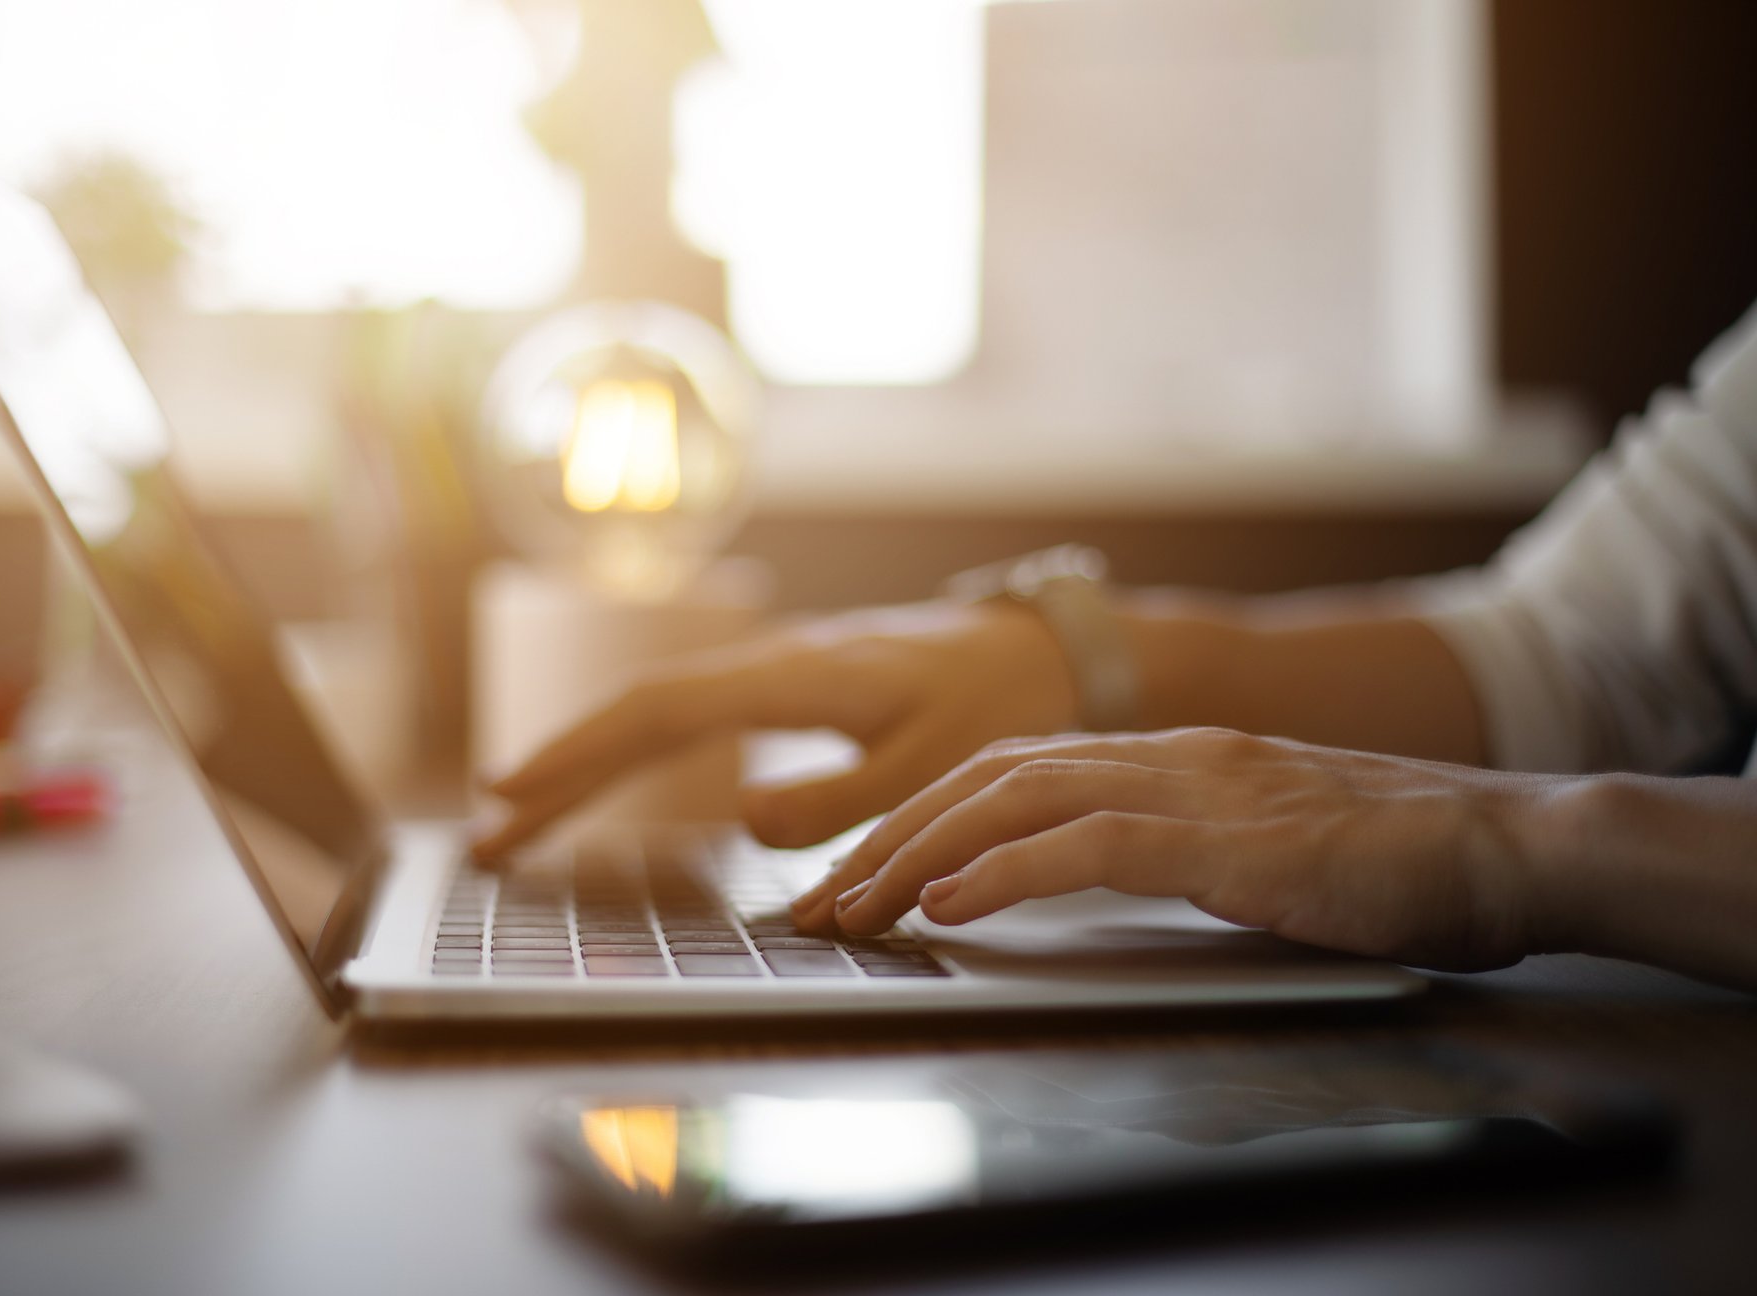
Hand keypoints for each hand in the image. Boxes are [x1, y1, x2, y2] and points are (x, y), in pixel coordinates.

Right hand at [472, 600, 1077, 858]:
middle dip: (559, 770)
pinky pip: (690, 716)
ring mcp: (773, 668)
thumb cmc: (997, 703)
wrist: (1041, 648)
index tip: (514, 795)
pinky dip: (635, 750)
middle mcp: (770, 661)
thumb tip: (741, 820)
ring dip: (588, 763)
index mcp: (794, 675)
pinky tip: (608, 780)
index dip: (581, 754)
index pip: (660, 713)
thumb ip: (840, 801)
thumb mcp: (933, 764)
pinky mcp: (786, 685)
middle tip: (489, 834)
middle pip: (637, 710)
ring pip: (657, 711)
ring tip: (521, 818)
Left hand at [791, 728, 1547, 972]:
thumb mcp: (1252, 847)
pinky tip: (950, 901)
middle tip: (818, 902)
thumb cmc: (1390, 859)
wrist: (1508, 843)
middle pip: (988, 775)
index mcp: (1167, 754)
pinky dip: (1007, 869)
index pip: (1010, 771)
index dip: (920, 817)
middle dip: (889, 836)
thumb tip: (1087, 877)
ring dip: (920, 853)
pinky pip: (1092, 844)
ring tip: (855, 908)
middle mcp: (1166, 753)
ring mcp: (1197, 784)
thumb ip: (1172, 848)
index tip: (856, 876)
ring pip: (1018, 796)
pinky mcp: (1230, 837)